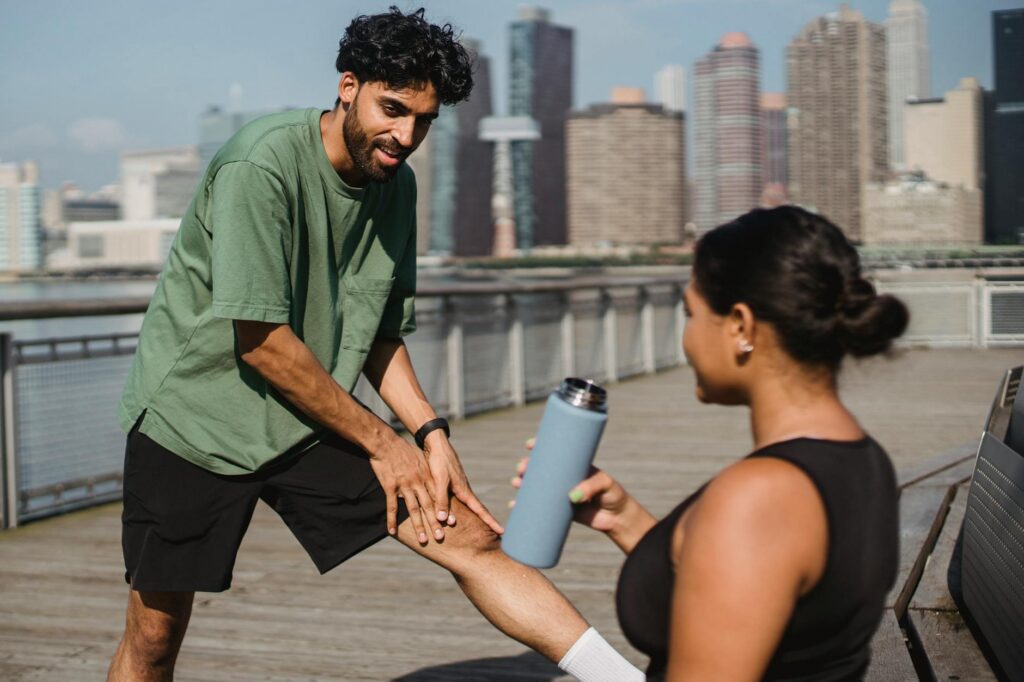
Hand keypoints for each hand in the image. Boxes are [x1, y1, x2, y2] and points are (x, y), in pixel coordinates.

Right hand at [369, 434, 444, 544]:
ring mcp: (404, 485)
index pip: (438, 497)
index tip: (451, 523)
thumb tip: (432, 483)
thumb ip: (426, 473)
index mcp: (426, 476)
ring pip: (413, 509)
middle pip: (428, 506)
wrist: (386, 442)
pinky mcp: (390, 486)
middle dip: (434, 523)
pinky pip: (392, 506)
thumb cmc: (403, 450)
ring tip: (422, 540)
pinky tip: (392, 531)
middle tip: (440, 537)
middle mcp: (418, 482)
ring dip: (418, 526)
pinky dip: (392, 520)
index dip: (444, 510)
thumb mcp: (420, 460)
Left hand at [423, 431, 503, 535]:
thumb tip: (445, 520)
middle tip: (499, 533)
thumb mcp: (440, 480)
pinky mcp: (452, 484)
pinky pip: (461, 500)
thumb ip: (441, 499)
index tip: (502, 532)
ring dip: (478, 516)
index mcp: (464, 491)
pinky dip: (465, 509)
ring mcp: (459, 487)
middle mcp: (464, 490)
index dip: (491, 522)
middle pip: (479, 510)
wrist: (437, 444)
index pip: (480, 510)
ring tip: (485, 527)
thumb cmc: (439, 461)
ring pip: (470, 505)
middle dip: (488, 521)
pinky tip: (460, 512)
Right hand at [512, 439, 631, 533]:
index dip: (541, 446)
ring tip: (516, 484)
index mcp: (574, 465)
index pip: (555, 451)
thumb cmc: (614, 495)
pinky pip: (539, 506)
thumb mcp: (605, 485)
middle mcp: (565, 477)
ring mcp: (560, 493)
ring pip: (536, 486)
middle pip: (541, 468)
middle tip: (522, 468)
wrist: (618, 518)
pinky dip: (525, 505)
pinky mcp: (560, 510)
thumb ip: (591, 488)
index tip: (530, 444)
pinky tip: (514, 504)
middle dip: (527, 466)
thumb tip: (572, 496)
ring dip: (522, 483)